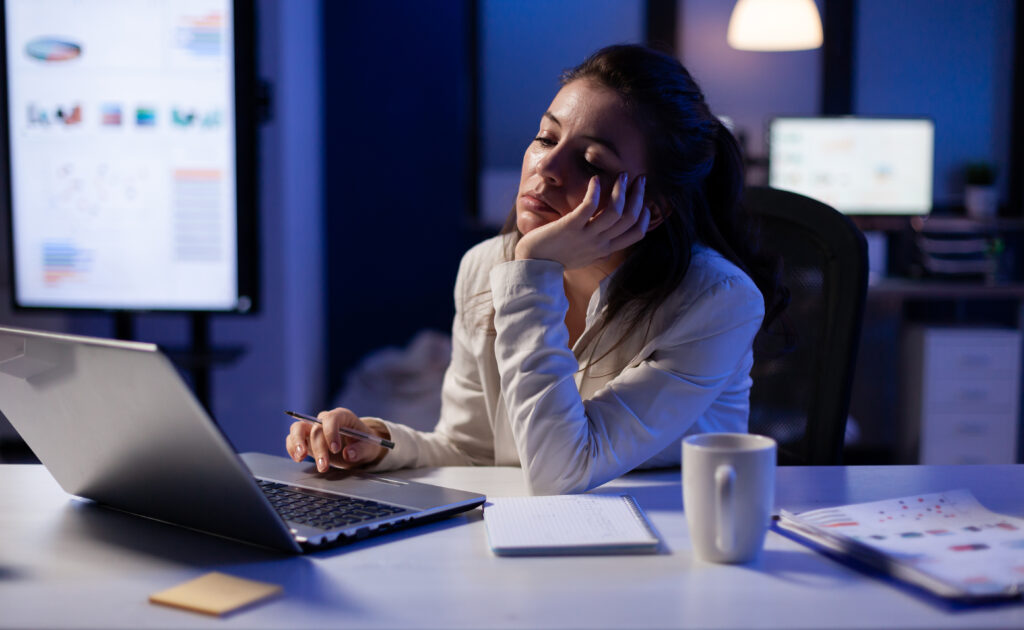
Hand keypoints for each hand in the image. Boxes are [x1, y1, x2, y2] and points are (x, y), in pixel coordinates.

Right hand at [285, 407, 389, 471]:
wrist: (357, 447)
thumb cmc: (363, 444)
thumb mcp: (369, 448)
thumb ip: (360, 450)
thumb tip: (348, 454)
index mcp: (342, 416)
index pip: (332, 418)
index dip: (331, 432)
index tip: (335, 449)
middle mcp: (325, 420)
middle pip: (316, 428)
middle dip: (319, 448)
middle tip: (323, 466)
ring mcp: (313, 428)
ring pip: (298, 428)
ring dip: (298, 443)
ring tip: (301, 458)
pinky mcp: (305, 438)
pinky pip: (292, 439)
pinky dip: (292, 448)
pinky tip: (298, 459)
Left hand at [514, 172, 649, 268]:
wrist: (532, 266)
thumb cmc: (557, 259)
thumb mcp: (585, 258)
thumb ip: (598, 252)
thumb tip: (609, 250)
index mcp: (605, 249)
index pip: (636, 234)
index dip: (644, 216)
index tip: (644, 201)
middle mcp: (599, 243)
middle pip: (629, 218)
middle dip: (638, 196)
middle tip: (639, 179)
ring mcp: (586, 235)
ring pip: (615, 211)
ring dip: (621, 190)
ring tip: (622, 176)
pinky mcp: (570, 226)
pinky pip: (589, 206)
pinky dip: (595, 191)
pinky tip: (595, 180)